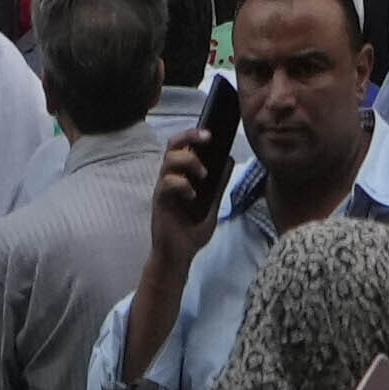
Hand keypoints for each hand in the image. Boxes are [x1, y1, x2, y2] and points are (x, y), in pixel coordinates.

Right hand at [149, 106, 228, 273]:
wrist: (178, 256)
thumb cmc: (191, 231)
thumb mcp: (212, 205)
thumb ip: (218, 184)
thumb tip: (228, 160)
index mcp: (181, 175)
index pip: (182, 145)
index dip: (194, 134)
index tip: (212, 133)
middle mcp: (170, 177)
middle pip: (172, 145)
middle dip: (189, 136)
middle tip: (208, 138)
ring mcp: (163, 189)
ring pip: (168, 160)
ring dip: (188, 161)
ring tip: (203, 174)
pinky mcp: (159, 202)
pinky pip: (166, 183)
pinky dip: (182, 184)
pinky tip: (192, 195)